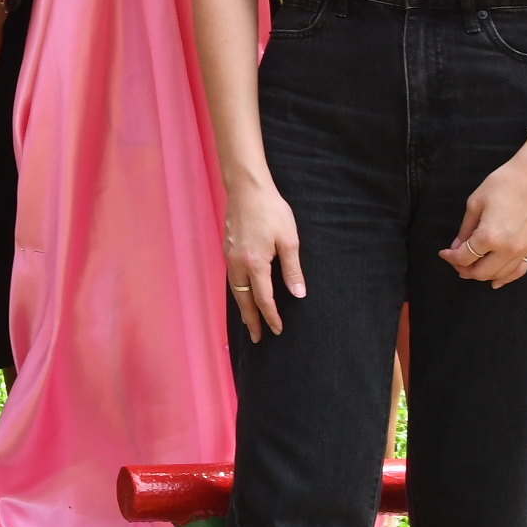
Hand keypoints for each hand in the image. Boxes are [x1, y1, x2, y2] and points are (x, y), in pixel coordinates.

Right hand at [222, 178, 305, 340]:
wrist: (247, 188)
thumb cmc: (271, 211)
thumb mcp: (288, 240)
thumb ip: (292, 269)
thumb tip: (298, 294)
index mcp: (255, 264)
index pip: (264, 299)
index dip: (271, 316)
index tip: (277, 330)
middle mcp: (238, 263)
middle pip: (244, 299)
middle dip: (251, 320)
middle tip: (257, 337)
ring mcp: (230, 256)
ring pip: (235, 289)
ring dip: (242, 307)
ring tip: (248, 320)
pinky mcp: (227, 248)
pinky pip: (232, 277)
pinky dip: (237, 291)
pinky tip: (242, 292)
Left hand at [442, 140, 526, 287]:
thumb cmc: (505, 184)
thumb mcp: (476, 203)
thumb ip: (466, 229)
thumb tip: (457, 247)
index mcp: (490, 236)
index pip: (465, 257)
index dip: (451, 258)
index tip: (444, 253)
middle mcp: (509, 249)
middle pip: (481, 272)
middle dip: (464, 269)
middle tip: (456, 262)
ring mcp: (526, 250)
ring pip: (500, 275)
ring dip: (483, 275)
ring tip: (472, 268)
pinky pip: (520, 271)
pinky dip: (506, 277)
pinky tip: (496, 279)